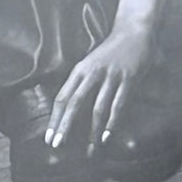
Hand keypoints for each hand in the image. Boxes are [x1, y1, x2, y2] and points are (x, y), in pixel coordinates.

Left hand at [38, 13, 158, 157]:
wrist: (133, 31)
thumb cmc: (109, 52)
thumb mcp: (90, 64)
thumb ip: (80, 84)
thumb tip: (68, 111)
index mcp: (80, 70)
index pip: (62, 97)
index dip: (55, 118)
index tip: (49, 137)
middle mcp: (92, 73)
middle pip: (74, 103)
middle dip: (65, 126)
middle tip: (57, 145)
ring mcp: (111, 76)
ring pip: (97, 108)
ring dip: (92, 131)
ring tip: (89, 149)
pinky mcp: (128, 79)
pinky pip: (119, 104)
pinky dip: (112, 122)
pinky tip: (107, 136)